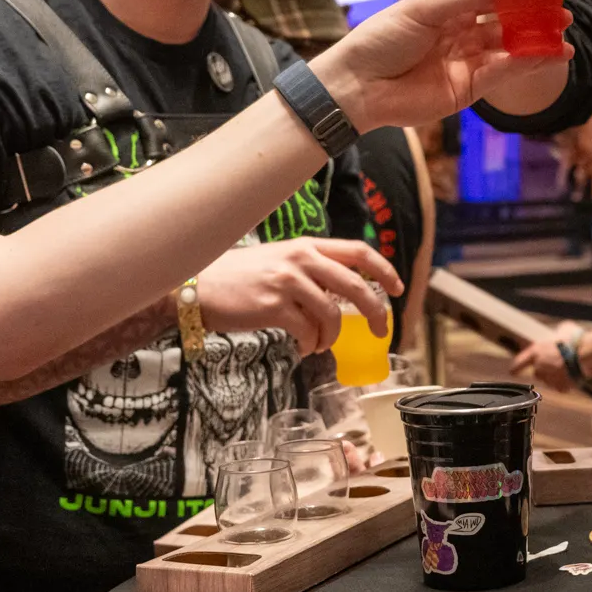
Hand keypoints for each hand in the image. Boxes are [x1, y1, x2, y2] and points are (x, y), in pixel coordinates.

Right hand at [194, 238, 401, 353]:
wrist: (194, 285)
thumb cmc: (235, 276)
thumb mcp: (276, 259)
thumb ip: (308, 268)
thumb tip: (338, 291)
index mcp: (305, 245)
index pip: (358, 251)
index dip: (383, 269)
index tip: (397, 287)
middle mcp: (300, 258)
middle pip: (355, 286)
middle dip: (376, 312)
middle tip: (382, 331)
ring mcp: (287, 281)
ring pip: (332, 314)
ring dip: (333, 336)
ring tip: (321, 343)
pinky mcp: (274, 305)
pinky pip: (308, 331)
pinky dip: (311, 344)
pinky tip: (304, 347)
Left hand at [312, 0, 559, 133]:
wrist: (358, 85)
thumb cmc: (382, 38)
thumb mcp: (424, 9)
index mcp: (447, 10)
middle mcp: (460, 35)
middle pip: (504, 25)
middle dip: (534, 19)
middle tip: (565, 12)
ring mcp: (466, 63)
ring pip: (507, 50)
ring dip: (536, 43)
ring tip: (566, 35)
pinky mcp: (467, 90)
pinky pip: (501, 74)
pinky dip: (524, 64)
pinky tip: (547, 54)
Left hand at [508, 320, 588, 392]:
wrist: (589, 354)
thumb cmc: (576, 340)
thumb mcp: (564, 328)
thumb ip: (557, 333)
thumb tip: (560, 332)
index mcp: (536, 352)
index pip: (519, 363)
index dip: (516, 368)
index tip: (512, 371)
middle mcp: (540, 367)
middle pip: (537, 372)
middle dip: (544, 369)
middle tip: (556, 363)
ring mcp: (550, 379)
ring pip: (549, 380)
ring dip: (555, 376)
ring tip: (568, 368)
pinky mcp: (562, 387)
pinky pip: (561, 387)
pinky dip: (566, 383)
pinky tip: (573, 375)